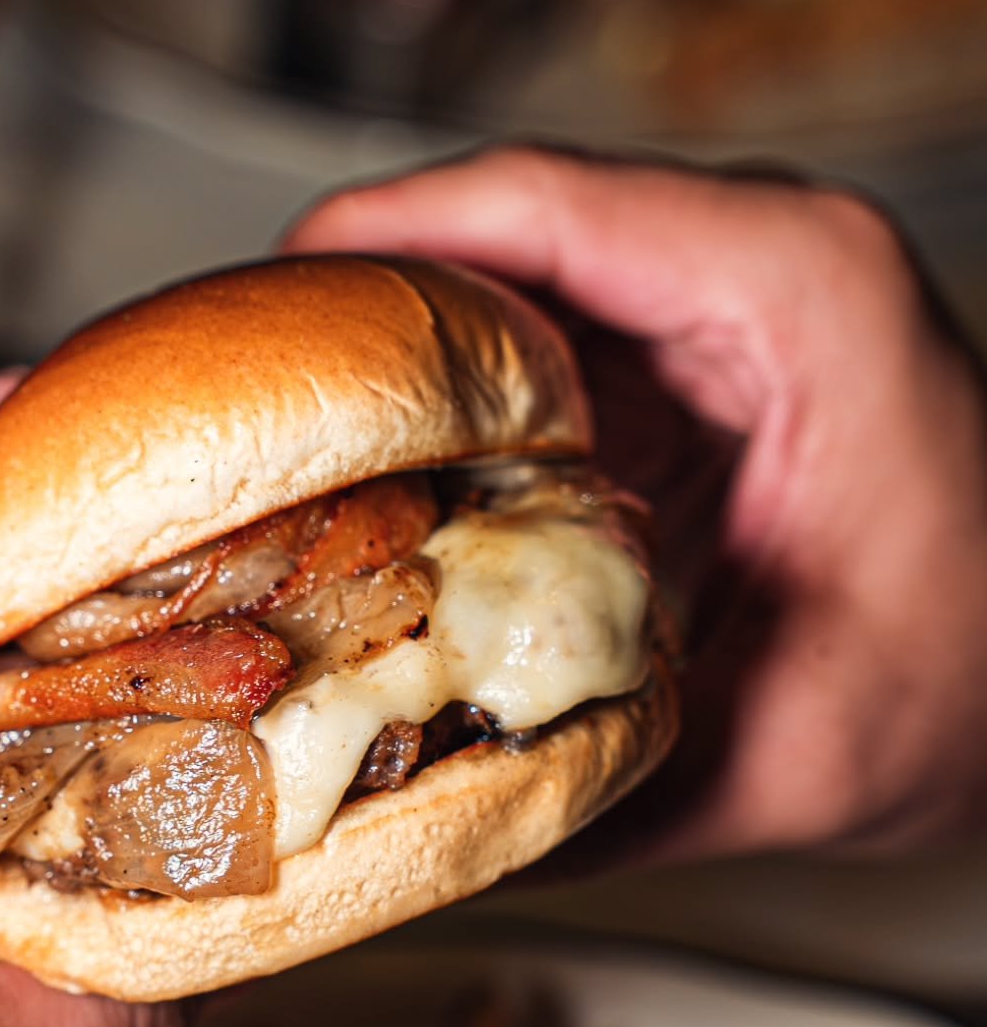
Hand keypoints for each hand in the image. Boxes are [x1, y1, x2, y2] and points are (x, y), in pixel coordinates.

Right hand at [287, 148, 986, 866]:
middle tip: (230, 394)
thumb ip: (603, 791)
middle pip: (500, 222)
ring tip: (279, 435)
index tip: (253, 306)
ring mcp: (721, 304)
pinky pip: (540, 338)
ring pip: (508, 274)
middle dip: (349, 301)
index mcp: (796, 292)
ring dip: (390, 349)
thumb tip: (414, 821)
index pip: (541, 204)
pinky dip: (451, 397)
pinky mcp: (691, 358)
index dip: (371, 240)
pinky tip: (380, 477)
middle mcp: (757, 263)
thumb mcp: (796, 755)